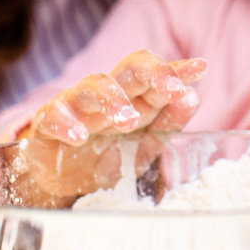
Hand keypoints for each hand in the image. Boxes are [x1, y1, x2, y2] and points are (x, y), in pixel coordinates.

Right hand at [0, 52, 204, 206]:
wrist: (61, 182)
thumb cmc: (106, 155)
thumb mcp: (145, 145)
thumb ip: (169, 122)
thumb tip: (193, 97)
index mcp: (136, 97)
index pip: (157, 75)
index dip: (178, 70)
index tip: (201, 67)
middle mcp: (109, 94)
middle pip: (131, 68)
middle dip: (154, 73)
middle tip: (172, 88)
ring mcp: (78, 104)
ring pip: (95, 85)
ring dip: (113, 99)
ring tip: (128, 120)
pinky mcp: (48, 121)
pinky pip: (55, 114)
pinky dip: (67, 123)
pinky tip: (79, 137)